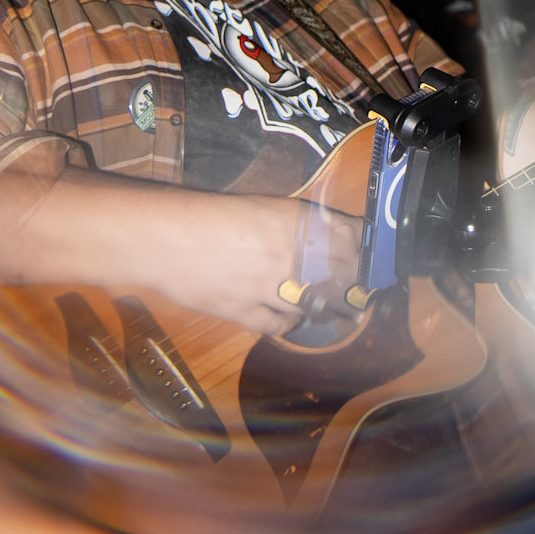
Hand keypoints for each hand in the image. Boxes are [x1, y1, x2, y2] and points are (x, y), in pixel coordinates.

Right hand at [147, 194, 360, 338]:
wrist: (165, 236)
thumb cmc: (207, 216)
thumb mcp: (259, 209)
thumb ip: (293, 226)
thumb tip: (325, 241)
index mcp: (293, 221)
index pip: (349, 239)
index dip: (363, 254)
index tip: (369, 262)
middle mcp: (287, 253)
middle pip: (339, 274)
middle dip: (352, 284)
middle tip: (356, 291)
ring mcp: (268, 284)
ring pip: (314, 302)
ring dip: (323, 305)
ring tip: (327, 306)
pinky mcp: (245, 310)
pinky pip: (281, 324)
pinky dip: (289, 323)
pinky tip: (288, 317)